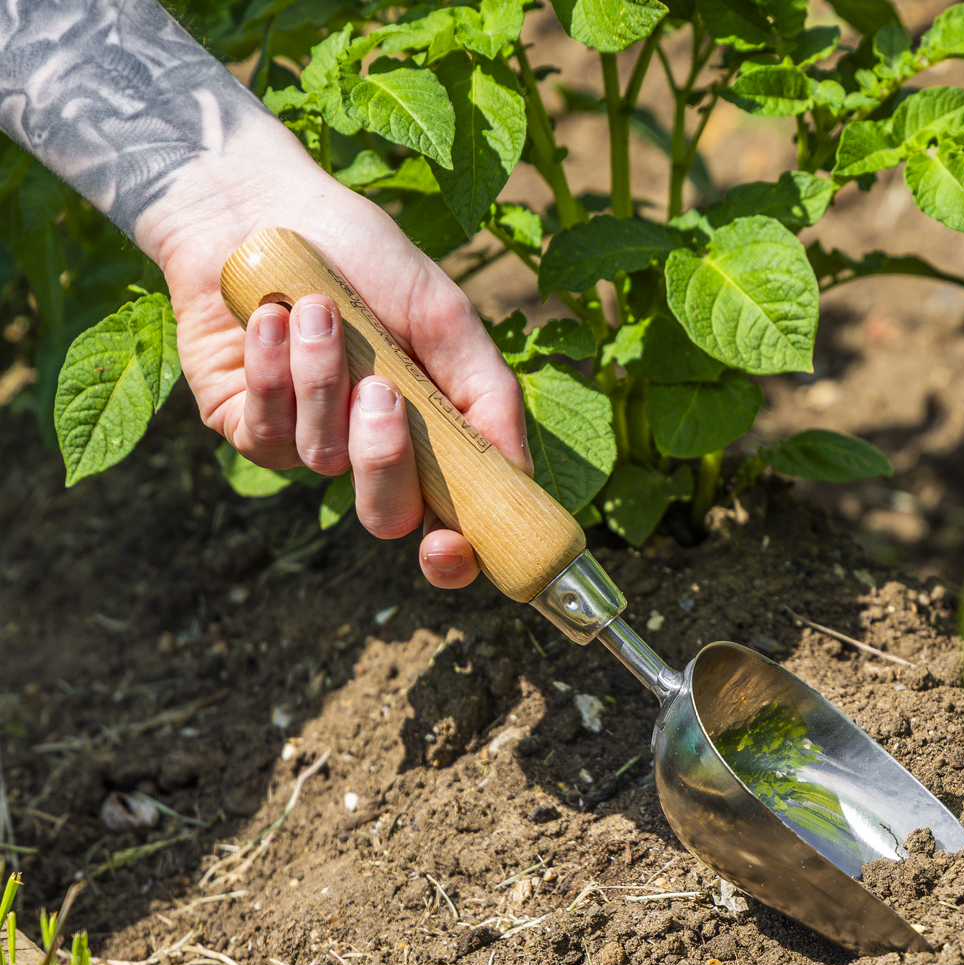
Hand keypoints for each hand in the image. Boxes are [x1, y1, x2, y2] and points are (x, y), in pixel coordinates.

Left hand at [137, 117, 527, 589]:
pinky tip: (269, 316)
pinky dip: (273, 370)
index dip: (451, 557)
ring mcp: (304, 443)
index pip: (446, 527)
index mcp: (428, 437)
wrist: (261, 205)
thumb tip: (519, 477)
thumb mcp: (446, 318)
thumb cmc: (364, 257)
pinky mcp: (242, 424)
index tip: (450, 547)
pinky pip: (266, 432)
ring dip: (324, 379)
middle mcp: (368, 452)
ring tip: (318, 309)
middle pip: (386, 515)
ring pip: (323, 459)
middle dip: (385, 459)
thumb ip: (487, 396)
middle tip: (381, 389)